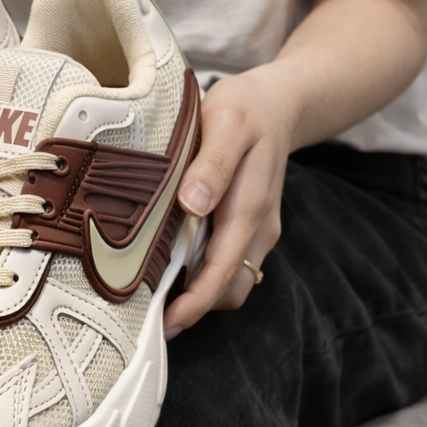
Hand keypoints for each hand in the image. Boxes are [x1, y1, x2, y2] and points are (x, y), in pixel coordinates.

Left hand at [163, 66, 295, 339]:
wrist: (280, 103)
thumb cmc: (245, 110)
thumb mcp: (226, 123)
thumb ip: (212, 165)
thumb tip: (193, 204)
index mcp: (250, 206)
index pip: (223, 271)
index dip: (195, 303)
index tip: (166, 323)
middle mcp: (258, 227)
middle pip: (229, 288)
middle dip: (194, 309)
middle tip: (147, 317)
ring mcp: (258, 231)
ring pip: (232, 281)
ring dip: (200, 295)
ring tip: (154, 295)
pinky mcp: (251, 228)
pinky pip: (231, 265)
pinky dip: (206, 276)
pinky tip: (173, 268)